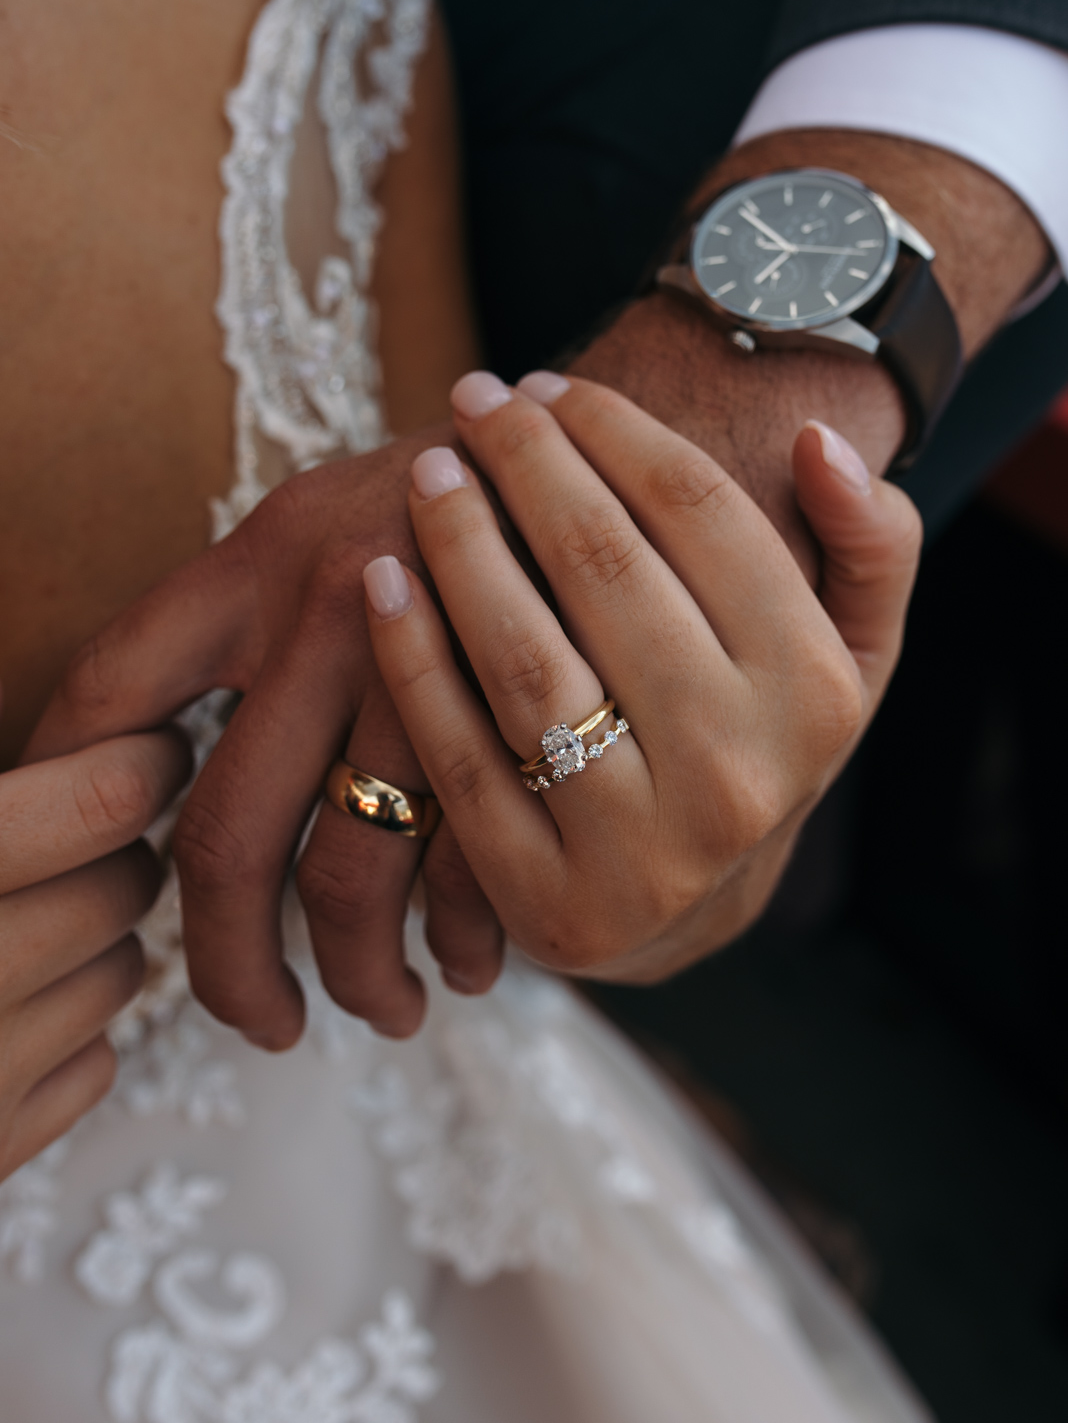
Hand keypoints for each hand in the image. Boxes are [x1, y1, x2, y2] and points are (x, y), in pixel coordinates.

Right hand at [0, 705, 187, 1180]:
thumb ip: (14, 804)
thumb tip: (128, 728)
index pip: (113, 792)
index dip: (147, 758)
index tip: (161, 745)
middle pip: (128, 883)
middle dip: (115, 857)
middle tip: (84, 845)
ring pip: (120, 969)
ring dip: (94, 946)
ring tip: (23, 935)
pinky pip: (91, 1064)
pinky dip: (67, 1038)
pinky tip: (10, 1018)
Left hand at [25, 430, 504, 1047]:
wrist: (609, 451)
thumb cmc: (455, 496)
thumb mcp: (328, 512)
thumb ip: (244, 614)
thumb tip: (159, 760)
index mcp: (262, 555)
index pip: (115, 684)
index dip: (66, 786)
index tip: (83, 868)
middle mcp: (330, 609)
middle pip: (226, 838)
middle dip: (228, 965)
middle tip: (259, 1019)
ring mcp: (432, 666)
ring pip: (350, 877)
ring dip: (361, 975)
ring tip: (383, 1006)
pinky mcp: (525, 710)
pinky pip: (470, 867)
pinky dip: (468, 938)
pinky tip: (472, 958)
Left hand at [362, 373, 921, 980]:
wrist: (696, 910)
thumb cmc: (758, 745)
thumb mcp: (850, 655)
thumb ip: (871, 547)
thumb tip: (820, 442)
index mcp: (815, 695)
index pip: (702, 515)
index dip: (614, 430)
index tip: (550, 385)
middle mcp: (737, 774)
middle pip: (604, 570)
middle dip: (526, 463)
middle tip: (475, 401)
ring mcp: (640, 852)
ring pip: (524, 659)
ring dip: (459, 544)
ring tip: (427, 473)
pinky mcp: (546, 902)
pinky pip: (459, 757)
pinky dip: (411, 659)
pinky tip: (382, 579)